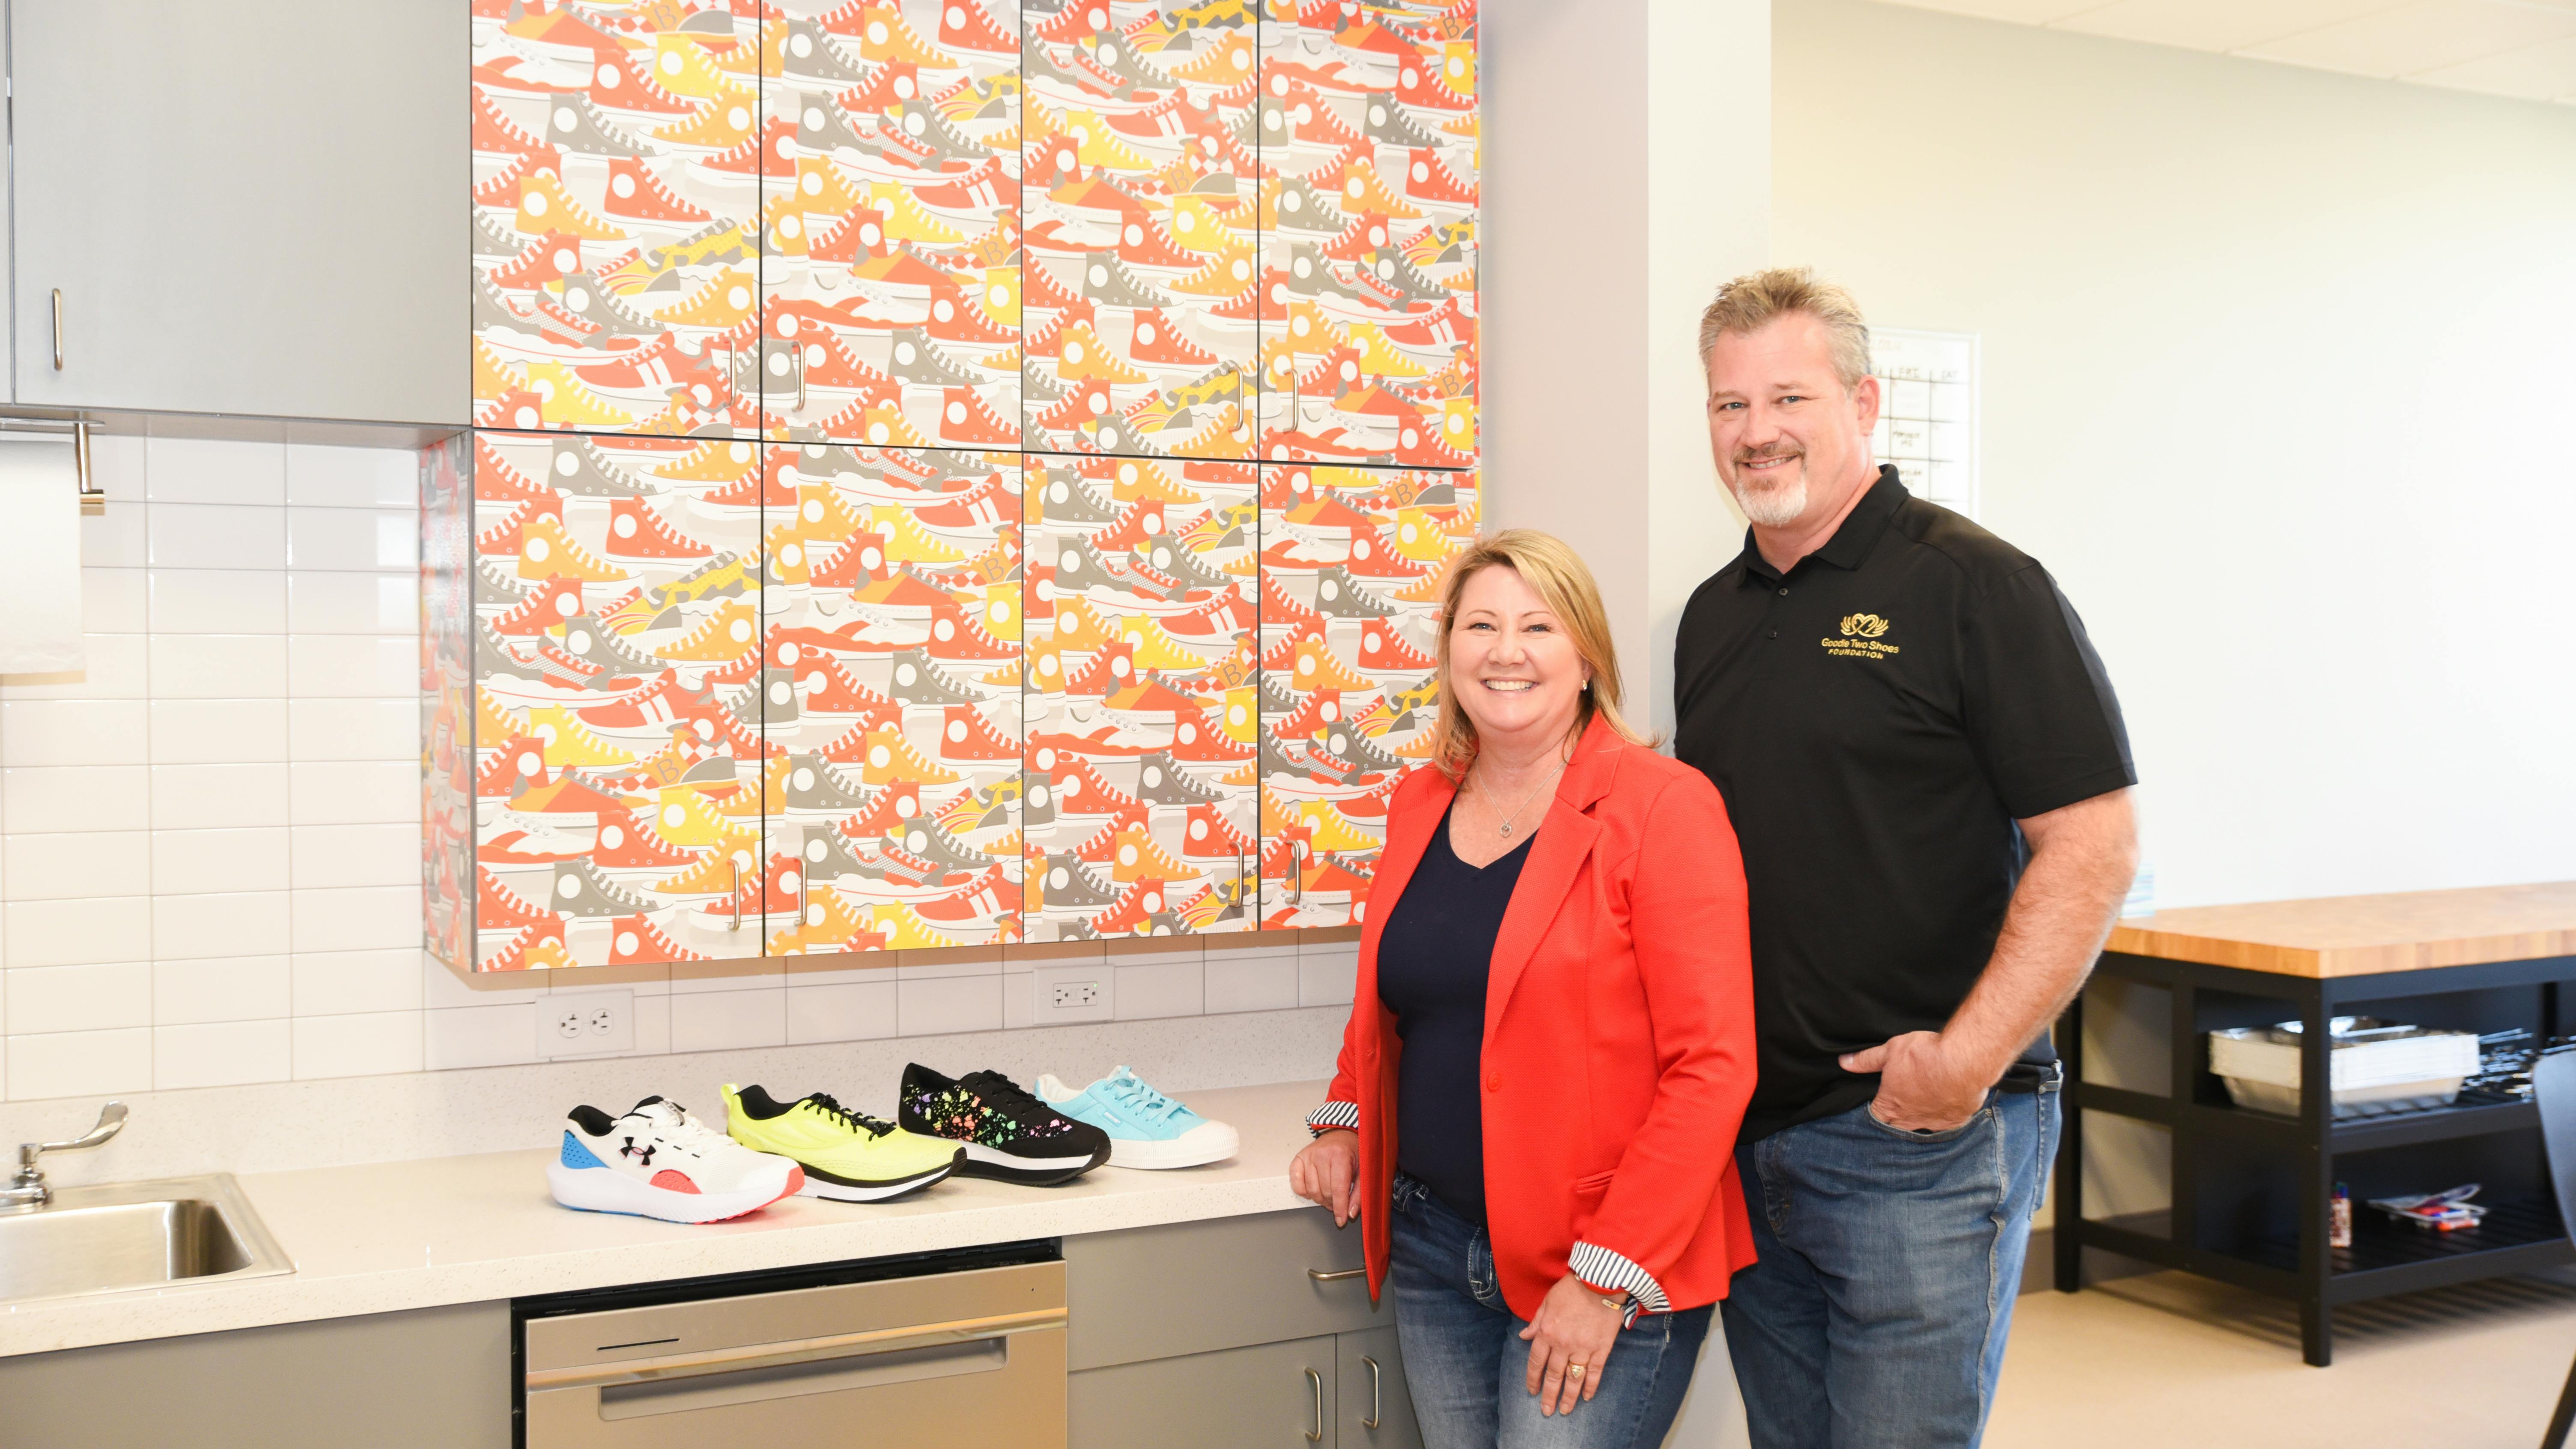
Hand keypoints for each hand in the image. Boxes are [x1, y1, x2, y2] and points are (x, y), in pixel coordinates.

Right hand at [1289, 1130, 1360, 1226]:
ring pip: (1311, 1190)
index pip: (1338, 1189)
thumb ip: (1359, 1193)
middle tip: (1338, 1203)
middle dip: (1332, 1203)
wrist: (1341, 1134)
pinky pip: (1296, 1183)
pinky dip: (1304, 1192)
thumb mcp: (1363, 1170)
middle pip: (1324, 1192)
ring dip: (1320, 1199)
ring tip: (1329, 1196)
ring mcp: (1308, 1156)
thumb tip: (1350, 1213)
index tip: (1341, 1220)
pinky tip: (1314, 1189)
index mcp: (1340, 1155)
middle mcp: (1322, 1154)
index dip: (1340, 1208)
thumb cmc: (1353, 1151)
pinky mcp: (1299, 1158)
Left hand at [1519, 1273, 1623, 1416]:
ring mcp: (1583, 1348)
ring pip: (1573, 1378)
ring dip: (1568, 1397)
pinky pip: (1594, 1372)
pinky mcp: (1601, 1348)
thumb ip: (1536, 1322)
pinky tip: (1586, 1397)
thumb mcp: (1547, 1301)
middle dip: (1549, 1395)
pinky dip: (1590, 1386)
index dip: (1533, 1379)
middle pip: (1554, 1376)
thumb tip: (1523, 1336)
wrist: (1601, 1280)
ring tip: (1565, 1411)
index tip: (1531, 1391)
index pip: (1536, 1362)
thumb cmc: (1572, 1288)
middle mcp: (1563, 1344)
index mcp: (1547, 1332)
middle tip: (1546, 1411)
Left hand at [1841, 1030, 1989, 1132]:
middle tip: (1901, 1102)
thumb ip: (1867, 1060)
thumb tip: (1844, 1062)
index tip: (1878, 1101)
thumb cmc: (1925, 1055)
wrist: (1963, 1061)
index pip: (1874, 1116)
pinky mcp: (1954, 1122)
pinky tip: (1944, 1105)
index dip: (1875, 1109)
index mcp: (1890, 1105)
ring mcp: (1933, 1124)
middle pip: (1896, 1126)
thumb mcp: (1891, 1050)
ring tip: (1923, 1102)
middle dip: (1895, 1118)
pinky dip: (1942, 1116)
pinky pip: (1944, 1125)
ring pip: (1920, 1127)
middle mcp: (1909, 1121)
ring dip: (1919, 1117)